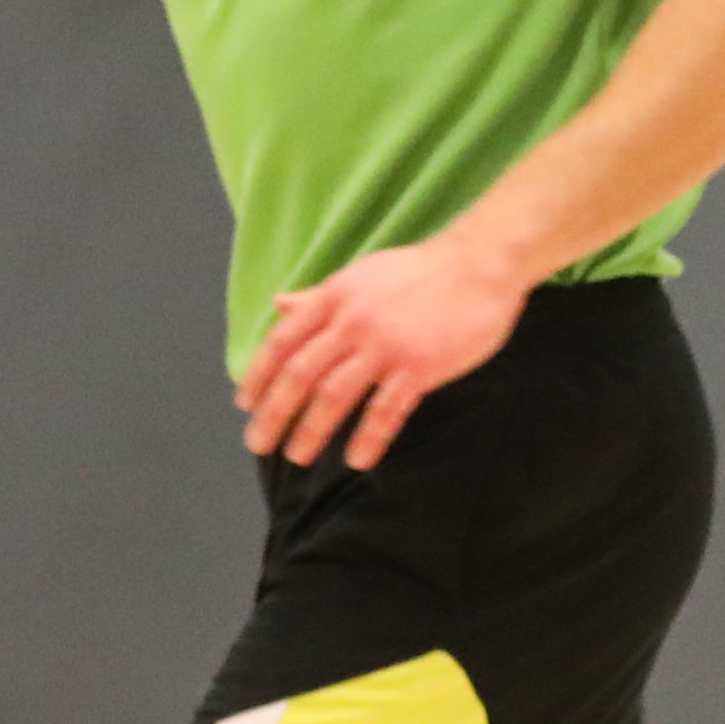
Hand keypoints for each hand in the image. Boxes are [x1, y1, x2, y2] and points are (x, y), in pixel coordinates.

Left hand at [237, 235, 536, 467]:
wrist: (479, 264)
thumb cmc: (419, 272)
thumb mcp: (360, 277)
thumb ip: (318, 297)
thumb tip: (278, 304)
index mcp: (335, 298)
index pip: (283, 341)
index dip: (259, 376)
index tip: (245, 404)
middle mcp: (352, 321)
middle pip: (300, 374)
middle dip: (274, 413)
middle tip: (258, 444)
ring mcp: (385, 345)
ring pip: (335, 395)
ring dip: (311, 430)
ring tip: (297, 456)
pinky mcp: (419, 366)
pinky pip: (385, 410)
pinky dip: (368, 438)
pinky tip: (357, 459)